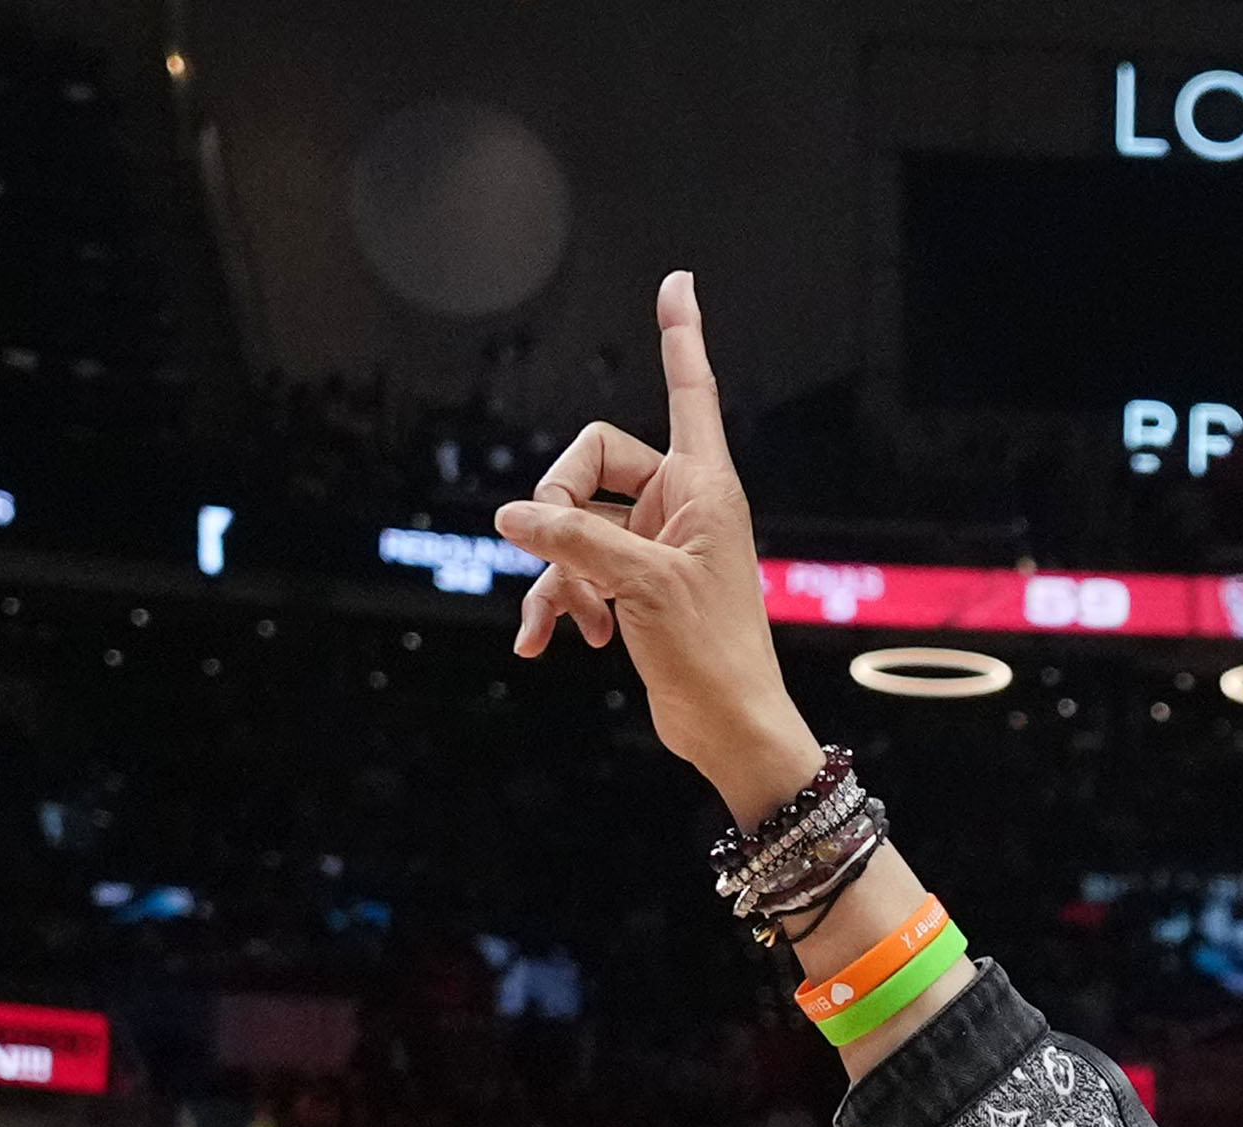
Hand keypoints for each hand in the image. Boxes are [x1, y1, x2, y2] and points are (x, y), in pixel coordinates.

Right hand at [494, 271, 822, 818]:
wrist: (730, 730)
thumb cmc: (714, 657)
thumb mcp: (643, 588)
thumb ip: (574, 540)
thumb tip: (512, 514)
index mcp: (702, 486)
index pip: (688, 390)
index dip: (680, 336)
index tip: (678, 282)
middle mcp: (680, 505)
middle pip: (586, 462)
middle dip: (558, 511)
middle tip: (565, 562)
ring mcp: (654, 544)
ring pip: (570, 524)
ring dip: (557, 573)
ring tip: (574, 621)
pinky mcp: (634, 584)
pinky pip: (573, 570)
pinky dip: (554, 603)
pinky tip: (541, 643)